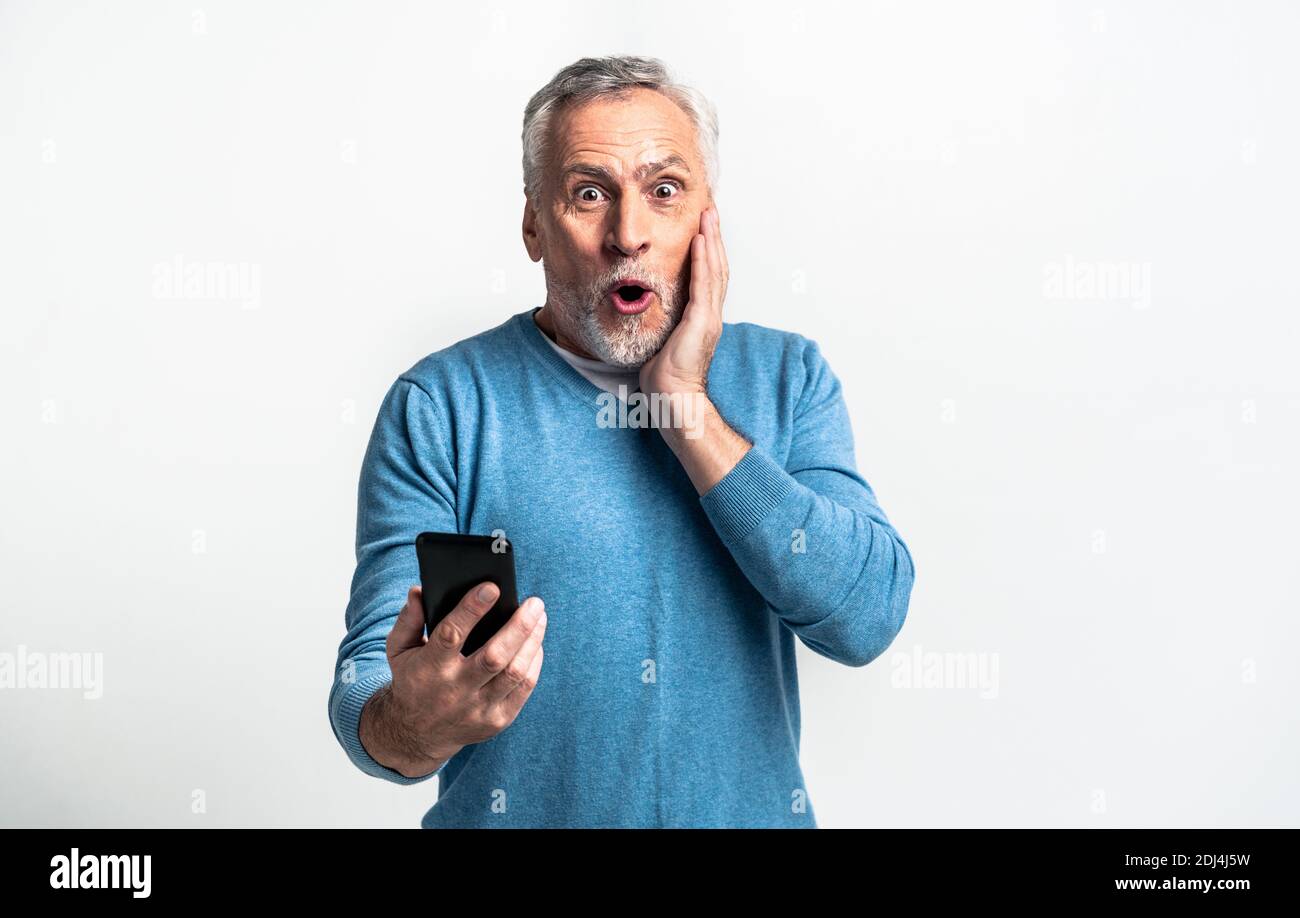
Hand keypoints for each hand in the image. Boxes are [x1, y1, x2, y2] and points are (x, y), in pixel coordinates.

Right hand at [360, 582, 546, 777]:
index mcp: (429, 669)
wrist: (416, 735)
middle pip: (494, 656)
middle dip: (519, 626)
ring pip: (514, 672)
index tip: (491, 588)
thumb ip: (408, 620)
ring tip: (539, 618)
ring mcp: (477, 709)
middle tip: (534, 603)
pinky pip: (523, 689)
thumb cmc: (413, 681)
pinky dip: (534, 663)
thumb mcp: (399, 651)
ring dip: (532, 642)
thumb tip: (418, 591)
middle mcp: (454, 690)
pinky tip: (536, 644)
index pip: (451, 634)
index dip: (471, 609)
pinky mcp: (496, 721)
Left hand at [639, 203, 728, 396]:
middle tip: (710, 210)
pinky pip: (704, 284)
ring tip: (709, 214)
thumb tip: (642, 310)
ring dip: (712, 239)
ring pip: (715, 269)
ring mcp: (709, 317)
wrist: (673, 399)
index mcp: (701, 318)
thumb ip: (661, 322)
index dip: (707, 251)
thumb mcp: (661, 341)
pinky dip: (704, 260)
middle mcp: (710, 314)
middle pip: (717, 267)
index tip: (703, 228)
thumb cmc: (664, 379)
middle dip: (714, 237)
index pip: (708, 277)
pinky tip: (701, 240)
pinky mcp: (702, 321)